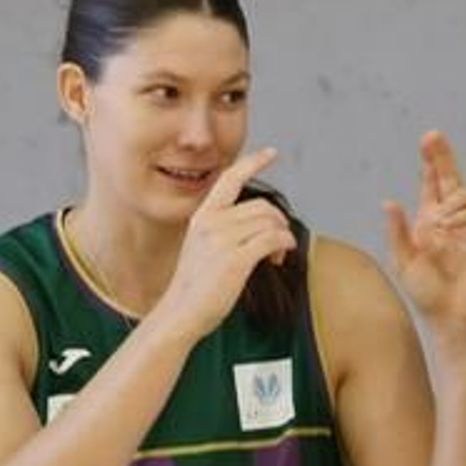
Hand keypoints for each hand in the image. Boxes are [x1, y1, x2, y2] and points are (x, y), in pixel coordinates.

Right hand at [153, 147, 297, 341]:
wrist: (181, 313)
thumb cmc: (195, 287)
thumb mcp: (203, 248)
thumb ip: (224, 231)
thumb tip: (260, 226)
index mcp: (202, 217)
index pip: (229, 179)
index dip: (252, 162)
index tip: (271, 153)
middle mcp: (211, 223)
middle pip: (262, 206)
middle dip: (278, 223)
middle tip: (279, 246)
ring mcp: (223, 240)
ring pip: (271, 222)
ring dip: (282, 238)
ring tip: (276, 257)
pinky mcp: (236, 259)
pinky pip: (273, 239)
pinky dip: (284, 246)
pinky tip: (279, 258)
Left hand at [384, 131, 465, 330]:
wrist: (450, 316)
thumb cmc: (426, 292)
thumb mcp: (403, 261)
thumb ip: (397, 232)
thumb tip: (388, 202)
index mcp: (430, 220)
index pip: (432, 184)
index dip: (432, 161)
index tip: (428, 139)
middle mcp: (452, 219)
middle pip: (451, 178)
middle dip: (443, 156)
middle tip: (432, 136)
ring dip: (450, 202)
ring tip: (438, 224)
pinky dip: (463, 216)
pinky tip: (451, 226)